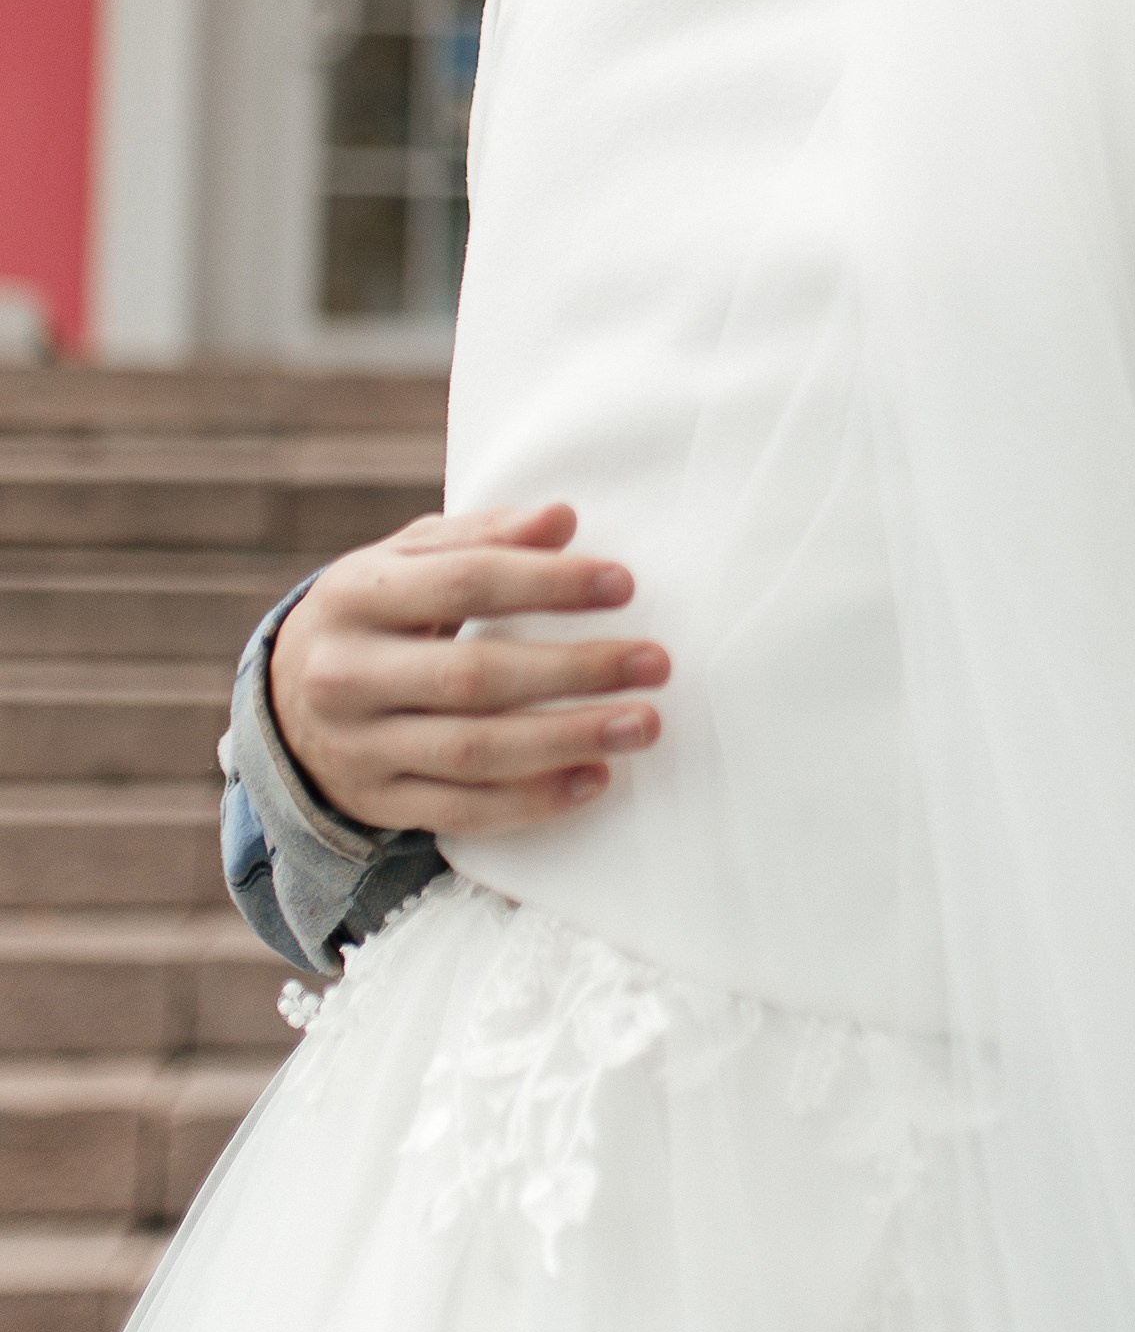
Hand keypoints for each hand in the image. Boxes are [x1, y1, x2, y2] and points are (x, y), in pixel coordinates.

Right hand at [267, 505, 669, 839]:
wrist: (283, 703)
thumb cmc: (375, 614)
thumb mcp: (407, 560)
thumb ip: (483, 536)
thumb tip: (562, 519)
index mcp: (353, 595)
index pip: (465, 583)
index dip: (548, 583)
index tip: (623, 585)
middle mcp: (345, 674)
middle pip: (475, 676)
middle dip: (576, 670)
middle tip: (654, 663)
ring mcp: (357, 747)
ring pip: (475, 751)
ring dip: (569, 739)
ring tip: (643, 724)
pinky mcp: (376, 803)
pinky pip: (463, 811)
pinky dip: (534, 800)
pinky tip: (594, 778)